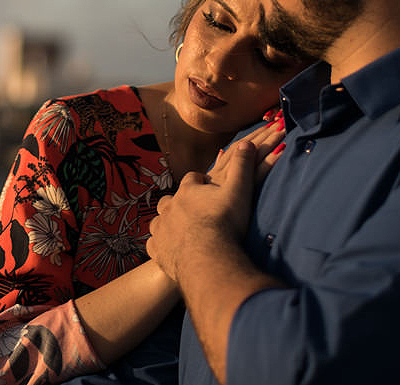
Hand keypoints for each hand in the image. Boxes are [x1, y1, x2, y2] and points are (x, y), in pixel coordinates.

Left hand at [147, 119, 284, 284]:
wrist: (210, 258)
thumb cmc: (226, 222)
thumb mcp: (239, 190)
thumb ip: (242, 165)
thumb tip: (245, 142)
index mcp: (188, 190)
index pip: (192, 179)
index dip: (200, 183)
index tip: (208, 187)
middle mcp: (170, 206)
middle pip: (171, 199)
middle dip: (180, 202)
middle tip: (194, 211)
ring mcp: (161, 228)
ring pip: (159, 220)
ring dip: (168, 223)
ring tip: (180, 230)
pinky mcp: (158, 250)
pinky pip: (154, 245)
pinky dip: (161, 246)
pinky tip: (168, 250)